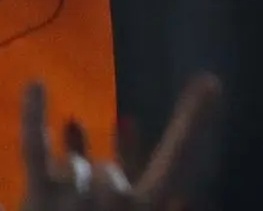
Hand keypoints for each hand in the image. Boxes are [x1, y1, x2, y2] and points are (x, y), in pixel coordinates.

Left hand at [19, 75, 220, 207]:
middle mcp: (114, 199)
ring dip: (70, 184)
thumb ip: (163, 202)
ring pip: (76, 168)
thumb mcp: (144, 204)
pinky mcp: (37, 198)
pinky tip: (37, 83)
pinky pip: (34, 150)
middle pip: (111, 171)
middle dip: (99, 192)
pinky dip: (34, 116)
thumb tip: (185, 196)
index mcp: (144, 205)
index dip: (191, 122)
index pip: (174, 160)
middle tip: (89, 210)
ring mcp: (72, 197)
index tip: (211, 81)